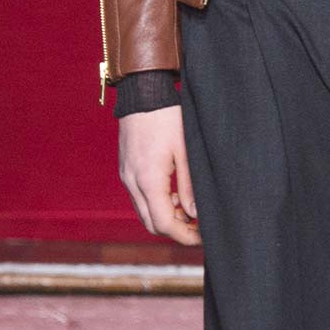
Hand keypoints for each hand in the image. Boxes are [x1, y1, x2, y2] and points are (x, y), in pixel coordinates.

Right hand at [117, 104, 200, 243]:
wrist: (142, 93)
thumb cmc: (167, 118)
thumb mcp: (186, 151)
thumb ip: (189, 186)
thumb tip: (195, 214)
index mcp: (148, 180)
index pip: (164, 224)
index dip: (185, 235)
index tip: (203, 235)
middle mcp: (132, 182)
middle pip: (151, 224)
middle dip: (175, 230)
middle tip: (199, 225)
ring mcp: (126, 177)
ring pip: (144, 213)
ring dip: (165, 217)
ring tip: (187, 207)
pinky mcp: (125, 171)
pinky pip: (139, 198)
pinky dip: (156, 204)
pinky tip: (173, 193)